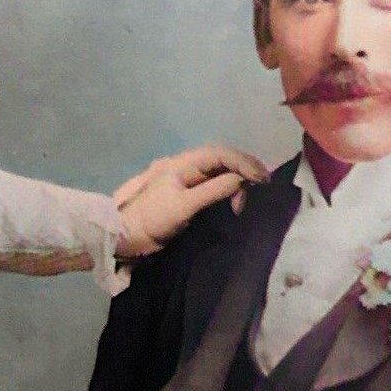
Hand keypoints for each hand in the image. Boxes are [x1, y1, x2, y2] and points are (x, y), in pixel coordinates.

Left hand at [113, 144, 268, 257]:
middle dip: (244, 169)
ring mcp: (188, 180)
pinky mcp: (189, 195)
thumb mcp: (183, 206)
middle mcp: (188, 166)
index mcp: (183, 163)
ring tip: (249, 198)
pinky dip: (229, 189)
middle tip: (263, 185)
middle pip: (222, 160)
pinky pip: (215, 184)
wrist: (126, 236)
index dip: (243, 162)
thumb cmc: (152, 218)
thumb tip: (240, 180)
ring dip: (238, 180)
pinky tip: (238, 199)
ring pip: (220, 171)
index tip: (261, 179)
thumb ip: (212, 191)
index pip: (219, 154)